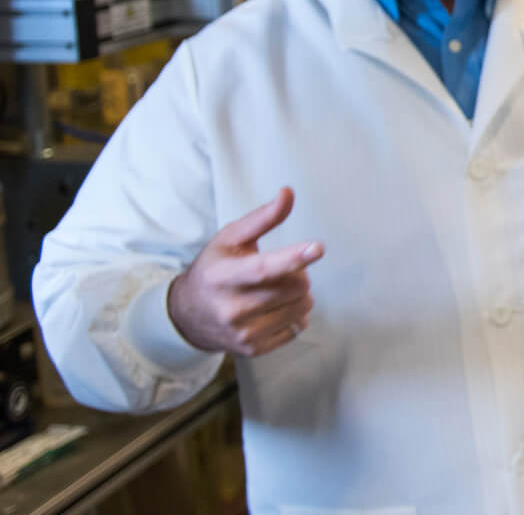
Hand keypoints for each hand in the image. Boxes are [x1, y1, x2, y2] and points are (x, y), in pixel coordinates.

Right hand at [166, 188, 323, 356]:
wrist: (187, 316)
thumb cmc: (214, 269)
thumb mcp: (231, 238)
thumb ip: (263, 217)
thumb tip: (288, 193)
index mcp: (224, 276)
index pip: (264, 268)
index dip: (294, 258)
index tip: (318, 248)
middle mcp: (232, 308)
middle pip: (295, 286)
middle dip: (298, 273)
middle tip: (281, 270)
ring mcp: (243, 333)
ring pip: (302, 307)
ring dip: (299, 294)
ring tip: (276, 289)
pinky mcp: (254, 349)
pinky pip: (298, 328)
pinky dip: (295, 315)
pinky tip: (274, 308)